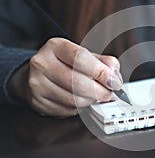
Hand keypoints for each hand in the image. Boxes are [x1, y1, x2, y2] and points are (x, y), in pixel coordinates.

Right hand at [8, 38, 122, 116]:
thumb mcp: (86, 56)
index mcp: (56, 46)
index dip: (100, 72)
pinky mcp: (37, 101)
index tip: (114, 82)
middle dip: (99, 91)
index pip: (80, 58)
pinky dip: (79, 109)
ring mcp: (37, 83)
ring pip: (72, 99)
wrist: (41, 73)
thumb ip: (105, 63)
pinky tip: (81, 101)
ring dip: (90, 101)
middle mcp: (42, 63)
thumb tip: (114, 78)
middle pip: (76, 82)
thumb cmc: (68, 64)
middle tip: (110, 94)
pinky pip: (66, 110)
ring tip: (96, 97)